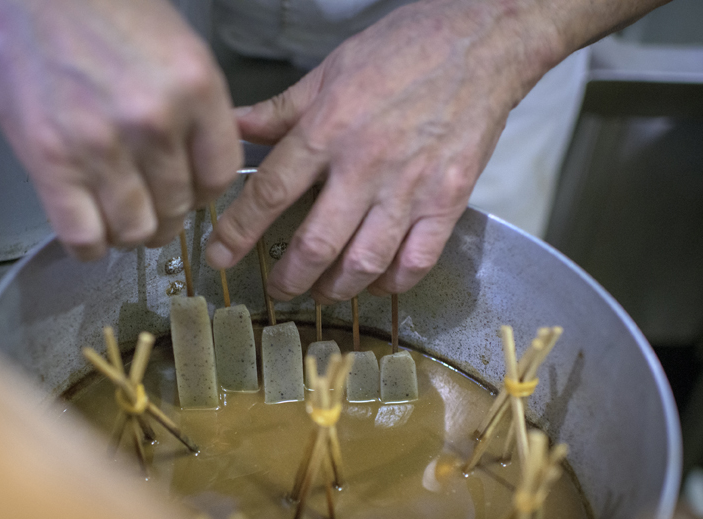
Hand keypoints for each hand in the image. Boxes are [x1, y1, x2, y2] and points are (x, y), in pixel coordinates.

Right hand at [0, 0, 241, 259]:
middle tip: (152, 206)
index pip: (220, 175)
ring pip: (135, 230)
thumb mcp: (175, 45)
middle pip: (177, 207)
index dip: (205, 193)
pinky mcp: (49, 162)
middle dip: (168, 214)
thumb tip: (205, 158)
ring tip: (121, 217)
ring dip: (132, 233)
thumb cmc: (100, 4)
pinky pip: (83, 236)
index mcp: (194, 87)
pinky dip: (91, 246)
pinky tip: (92, 232)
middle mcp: (154, 122)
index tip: (191, 192)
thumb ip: (196, 107)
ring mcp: (100, 146)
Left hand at [206, 0, 558, 302]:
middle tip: (277, 287)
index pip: (270, 192)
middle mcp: (366, 165)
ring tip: (321, 292)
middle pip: (316, 242)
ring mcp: (411, 187)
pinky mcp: (449, 200)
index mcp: (329, 129)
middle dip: (288, 277)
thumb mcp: (331, 70)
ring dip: (336, 288)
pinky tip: (377, 282)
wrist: (482, 42)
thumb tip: (236, 127)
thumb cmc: (407, 49)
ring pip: (364, 261)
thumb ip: (282, 110)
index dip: (238, 232)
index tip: (220, 255)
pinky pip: (417, 259)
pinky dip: (392, 282)